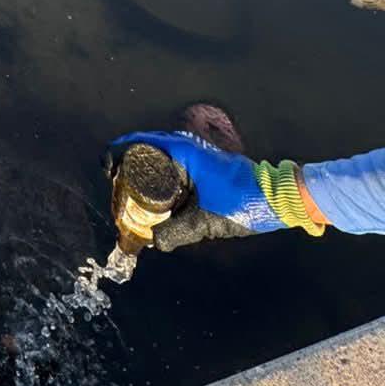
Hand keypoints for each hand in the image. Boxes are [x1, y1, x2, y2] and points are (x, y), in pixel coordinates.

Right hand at [111, 132, 285, 251]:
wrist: (279, 196)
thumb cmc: (242, 202)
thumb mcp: (206, 221)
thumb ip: (177, 232)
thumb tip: (153, 243)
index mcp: (182, 150)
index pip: (137, 142)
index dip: (116, 154)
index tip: (107, 174)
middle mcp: (185, 146)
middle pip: (143, 147)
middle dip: (126, 165)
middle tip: (117, 190)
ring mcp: (195, 153)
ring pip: (157, 156)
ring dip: (142, 170)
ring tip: (131, 195)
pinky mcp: (203, 163)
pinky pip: (171, 164)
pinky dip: (158, 175)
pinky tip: (156, 198)